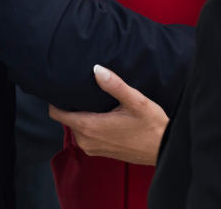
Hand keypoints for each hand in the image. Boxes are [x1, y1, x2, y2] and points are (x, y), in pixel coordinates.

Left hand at [48, 64, 168, 165]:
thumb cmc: (151, 125)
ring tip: (92, 98)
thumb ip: (115, 85)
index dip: (56, 98)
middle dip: (70, 104)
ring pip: (75, 126)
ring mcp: (92, 148)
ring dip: (80, 113)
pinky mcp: (99, 151)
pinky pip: (85, 134)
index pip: (57, 113)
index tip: (61, 85)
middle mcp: (86, 141)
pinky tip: (101, 112)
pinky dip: (88, 123)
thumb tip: (97, 69)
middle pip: (66, 118)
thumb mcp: (136, 101)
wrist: (164, 149)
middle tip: (80, 87)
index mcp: (90, 127)